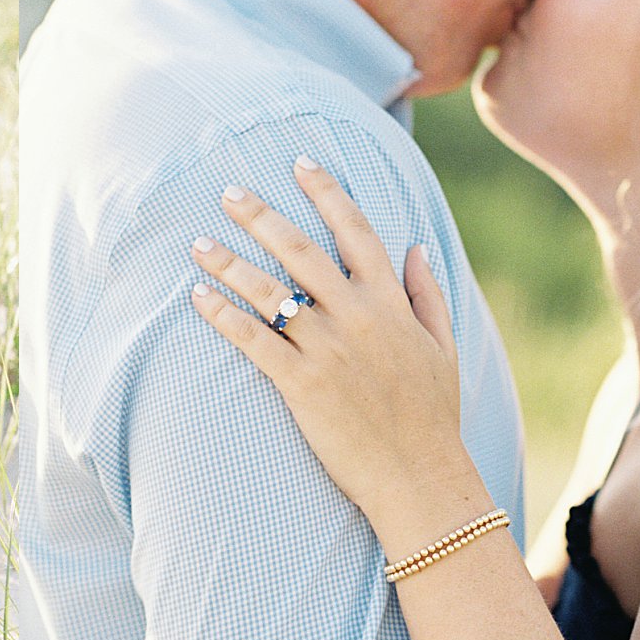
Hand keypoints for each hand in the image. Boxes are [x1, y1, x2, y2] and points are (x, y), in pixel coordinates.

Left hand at [190, 158, 473, 537]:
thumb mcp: (443, 347)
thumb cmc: (431, 416)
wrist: (419, 478)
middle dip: (261, 216)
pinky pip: (252, 341)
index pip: (357, 231)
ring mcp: (327, 350)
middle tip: (228, 191)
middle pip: (300, 251)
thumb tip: (415, 246)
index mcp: (392, 304)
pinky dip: (222, 316)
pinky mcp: (301, 385)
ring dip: (228, 262)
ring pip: (269, 292)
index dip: (327, 192)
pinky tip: (197, 298)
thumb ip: (428, 293)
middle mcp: (358, 317)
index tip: (301, 162)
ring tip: (197, 243)